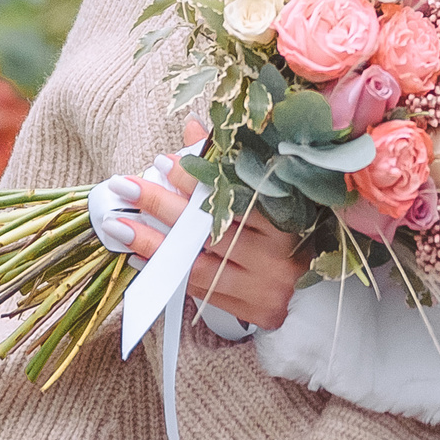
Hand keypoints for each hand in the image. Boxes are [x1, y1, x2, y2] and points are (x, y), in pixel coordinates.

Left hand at [109, 122, 304, 329]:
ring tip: (117, 226)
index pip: (233, 195)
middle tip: (125, 187)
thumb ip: (231, 164)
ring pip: (199, 264)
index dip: (196, 179)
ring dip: (153, 245)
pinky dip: (168, 273)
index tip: (163, 162)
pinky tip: (139, 257)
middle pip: (209, 229)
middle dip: (162, 206)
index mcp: (286, 217)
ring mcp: (266, 286)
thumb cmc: (290, 230)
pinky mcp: (255, 311)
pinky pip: (201, 291)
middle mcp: (277, 254)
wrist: (321, 290)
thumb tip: (193, 128)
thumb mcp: (266, 193)